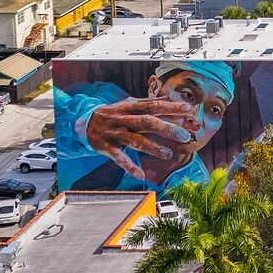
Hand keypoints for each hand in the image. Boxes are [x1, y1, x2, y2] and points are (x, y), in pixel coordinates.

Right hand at [85, 99, 200, 182]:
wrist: (84, 122)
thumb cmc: (113, 113)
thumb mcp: (129, 104)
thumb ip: (148, 102)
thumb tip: (169, 97)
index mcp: (131, 107)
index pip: (153, 106)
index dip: (171, 107)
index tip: (189, 108)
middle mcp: (124, 119)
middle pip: (146, 122)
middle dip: (166, 128)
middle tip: (185, 135)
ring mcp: (115, 133)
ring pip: (134, 140)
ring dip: (151, 147)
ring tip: (168, 154)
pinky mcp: (106, 147)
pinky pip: (119, 158)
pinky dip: (129, 166)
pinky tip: (140, 175)